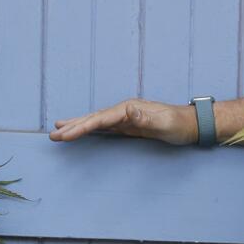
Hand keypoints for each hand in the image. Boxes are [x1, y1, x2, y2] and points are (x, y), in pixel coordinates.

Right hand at [48, 99, 192, 144]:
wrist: (190, 124)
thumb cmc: (178, 125)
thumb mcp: (164, 123)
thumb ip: (146, 117)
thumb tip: (129, 110)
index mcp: (128, 109)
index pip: (100, 119)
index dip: (82, 126)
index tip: (65, 133)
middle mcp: (124, 111)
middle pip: (94, 119)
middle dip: (73, 127)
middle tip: (53, 134)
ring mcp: (126, 118)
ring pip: (97, 122)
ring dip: (78, 126)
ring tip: (59, 130)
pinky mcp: (129, 126)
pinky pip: (105, 128)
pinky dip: (91, 130)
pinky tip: (83, 132)